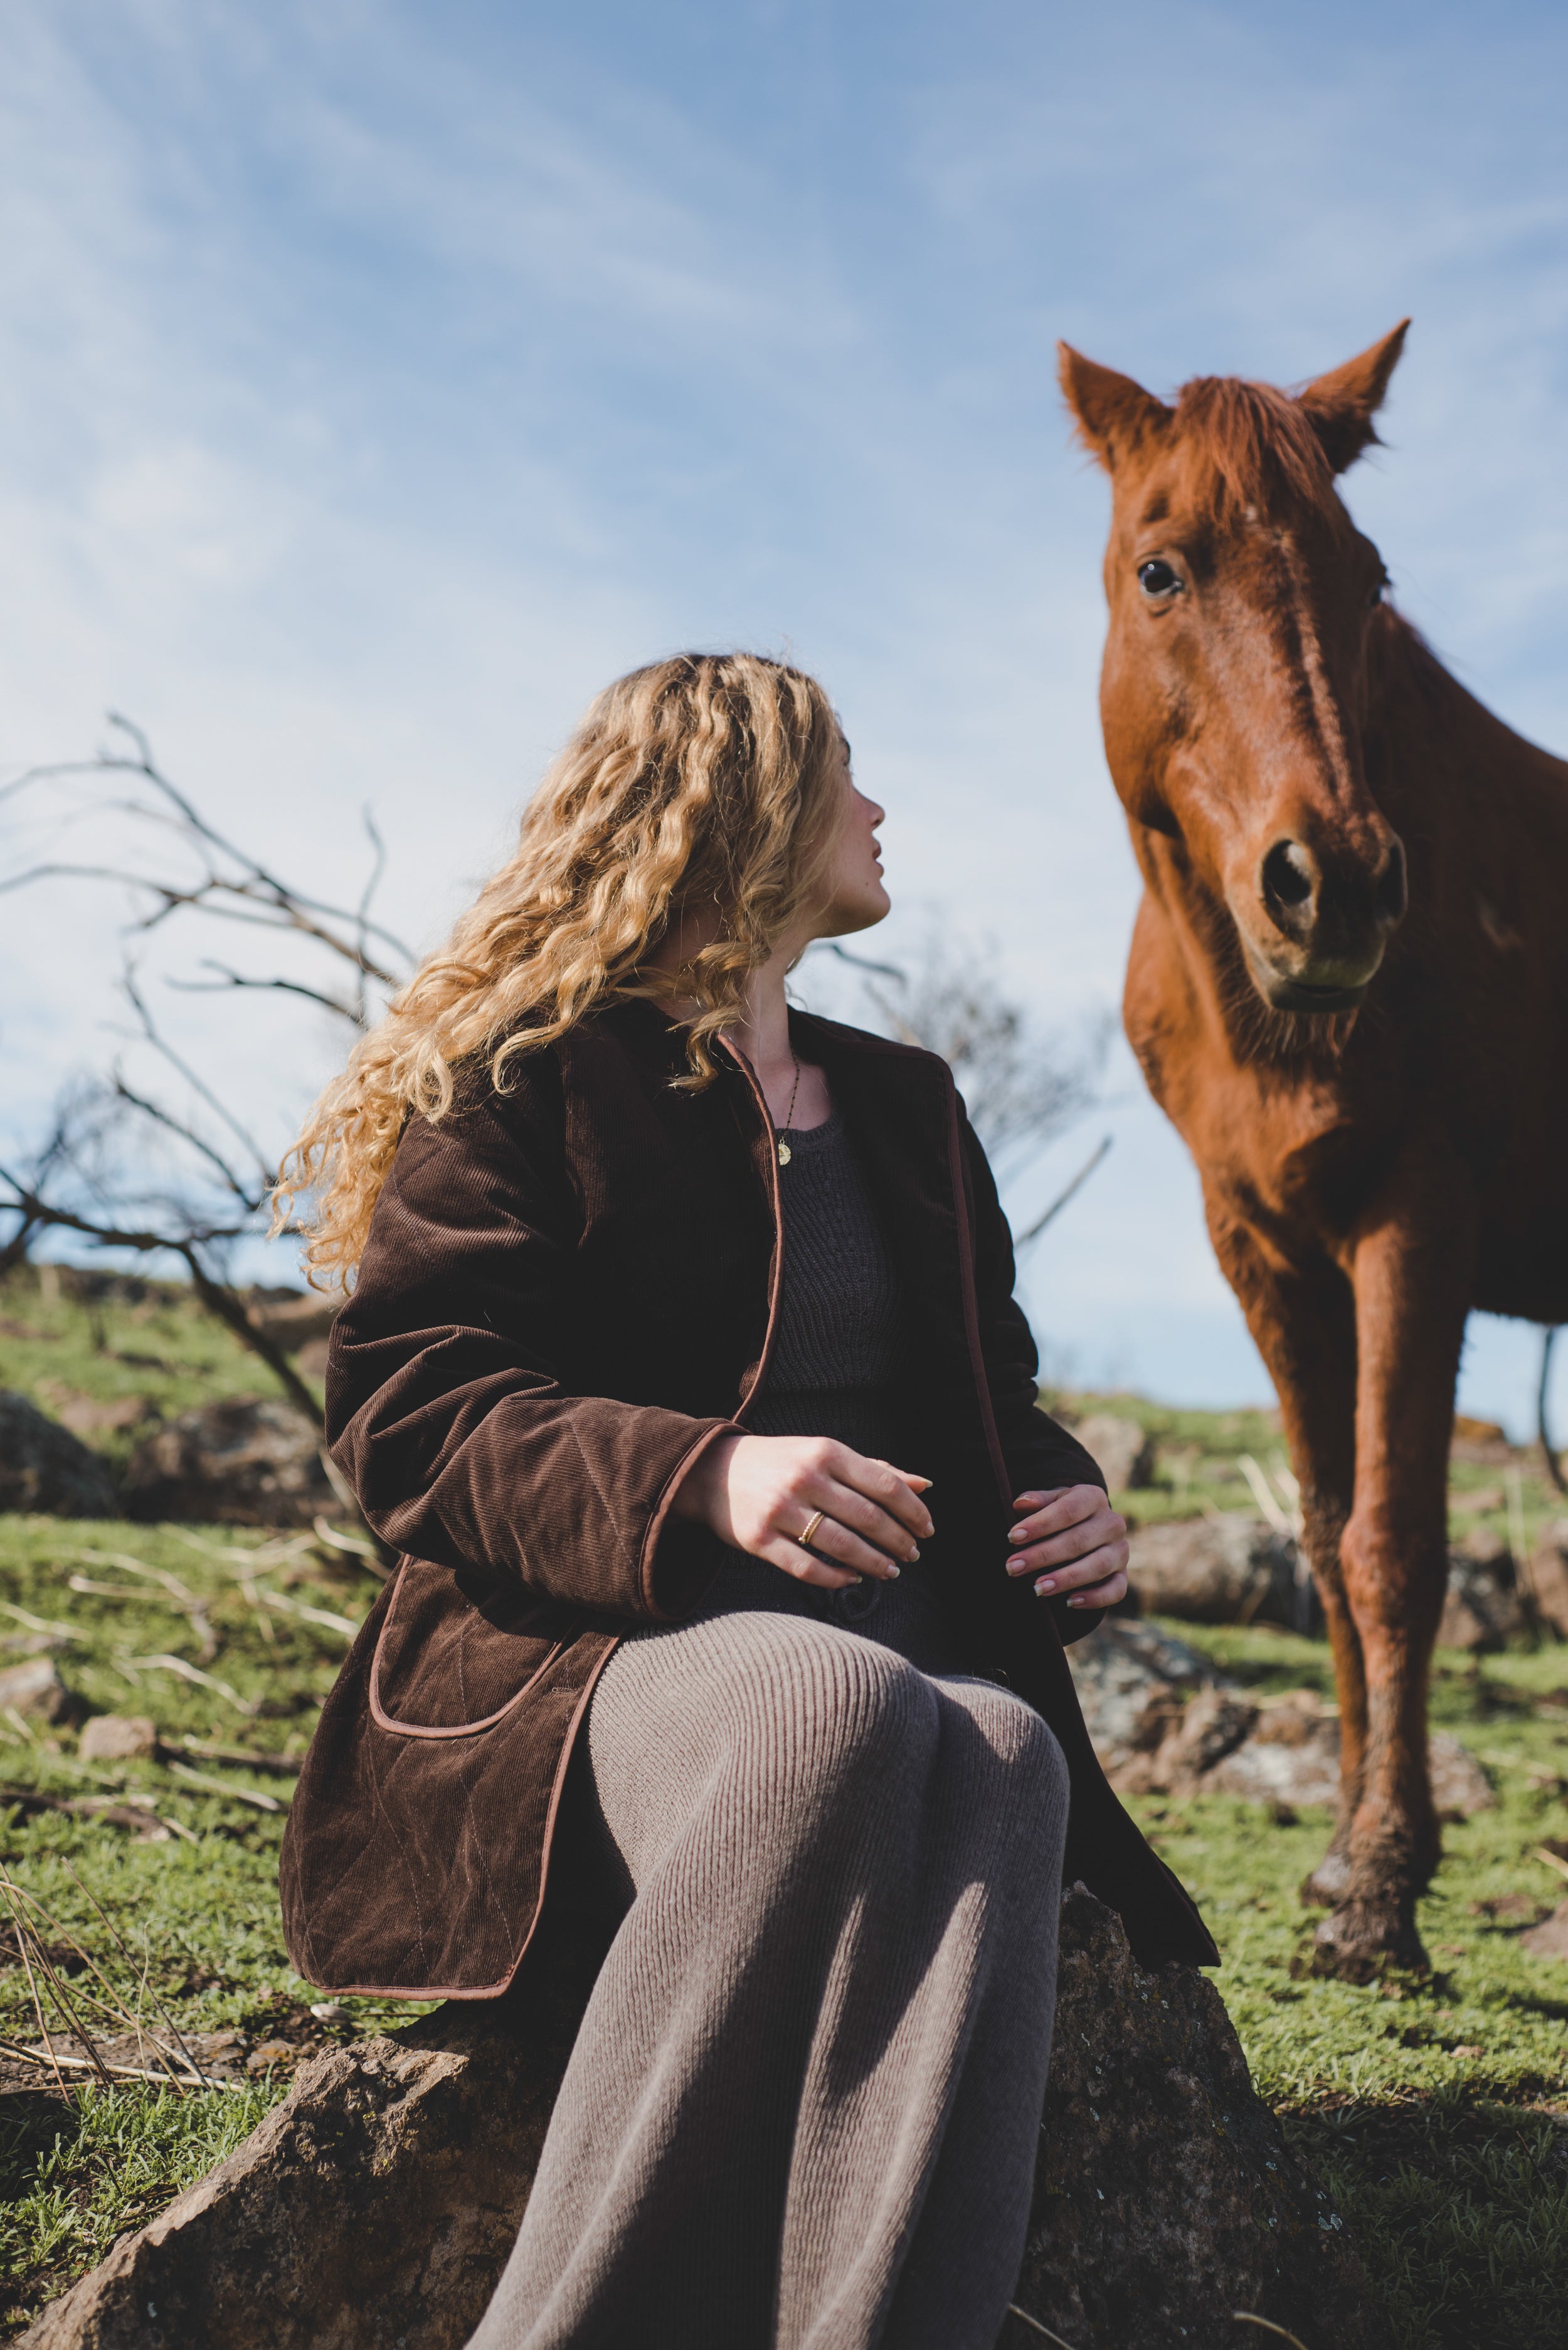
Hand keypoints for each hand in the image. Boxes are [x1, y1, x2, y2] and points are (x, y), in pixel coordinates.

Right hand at [672, 1434, 932, 1589]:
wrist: (710, 1471)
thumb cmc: (781, 1463)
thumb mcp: (824, 1454)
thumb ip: (874, 1469)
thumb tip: (925, 1485)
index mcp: (825, 1452)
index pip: (884, 1485)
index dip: (912, 1512)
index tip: (928, 1530)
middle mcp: (804, 1479)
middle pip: (868, 1518)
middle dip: (898, 1541)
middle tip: (912, 1555)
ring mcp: (780, 1511)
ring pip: (843, 1546)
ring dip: (874, 1563)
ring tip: (890, 1571)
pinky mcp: (759, 1540)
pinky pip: (807, 1568)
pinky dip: (836, 1578)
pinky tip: (853, 1578)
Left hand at [1004, 1484, 1127, 1609]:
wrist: (1088, 1527)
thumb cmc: (1062, 1514)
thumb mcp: (1051, 1501)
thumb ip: (1037, 1501)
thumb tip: (1021, 1504)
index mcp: (1093, 1498)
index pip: (1068, 1510)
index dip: (1040, 1524)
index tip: (1013, 1537)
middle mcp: (1112, 1523)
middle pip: (1078, 1541)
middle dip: (1042, 1555)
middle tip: (1013, 1567)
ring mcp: (1120, 1551)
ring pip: (1097, 1566)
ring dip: (1065, 1579)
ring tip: (1037, 1588)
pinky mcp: (1122, 1575)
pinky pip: (1115, 1590)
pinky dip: (1094, 1598)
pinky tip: (1069, 1603)